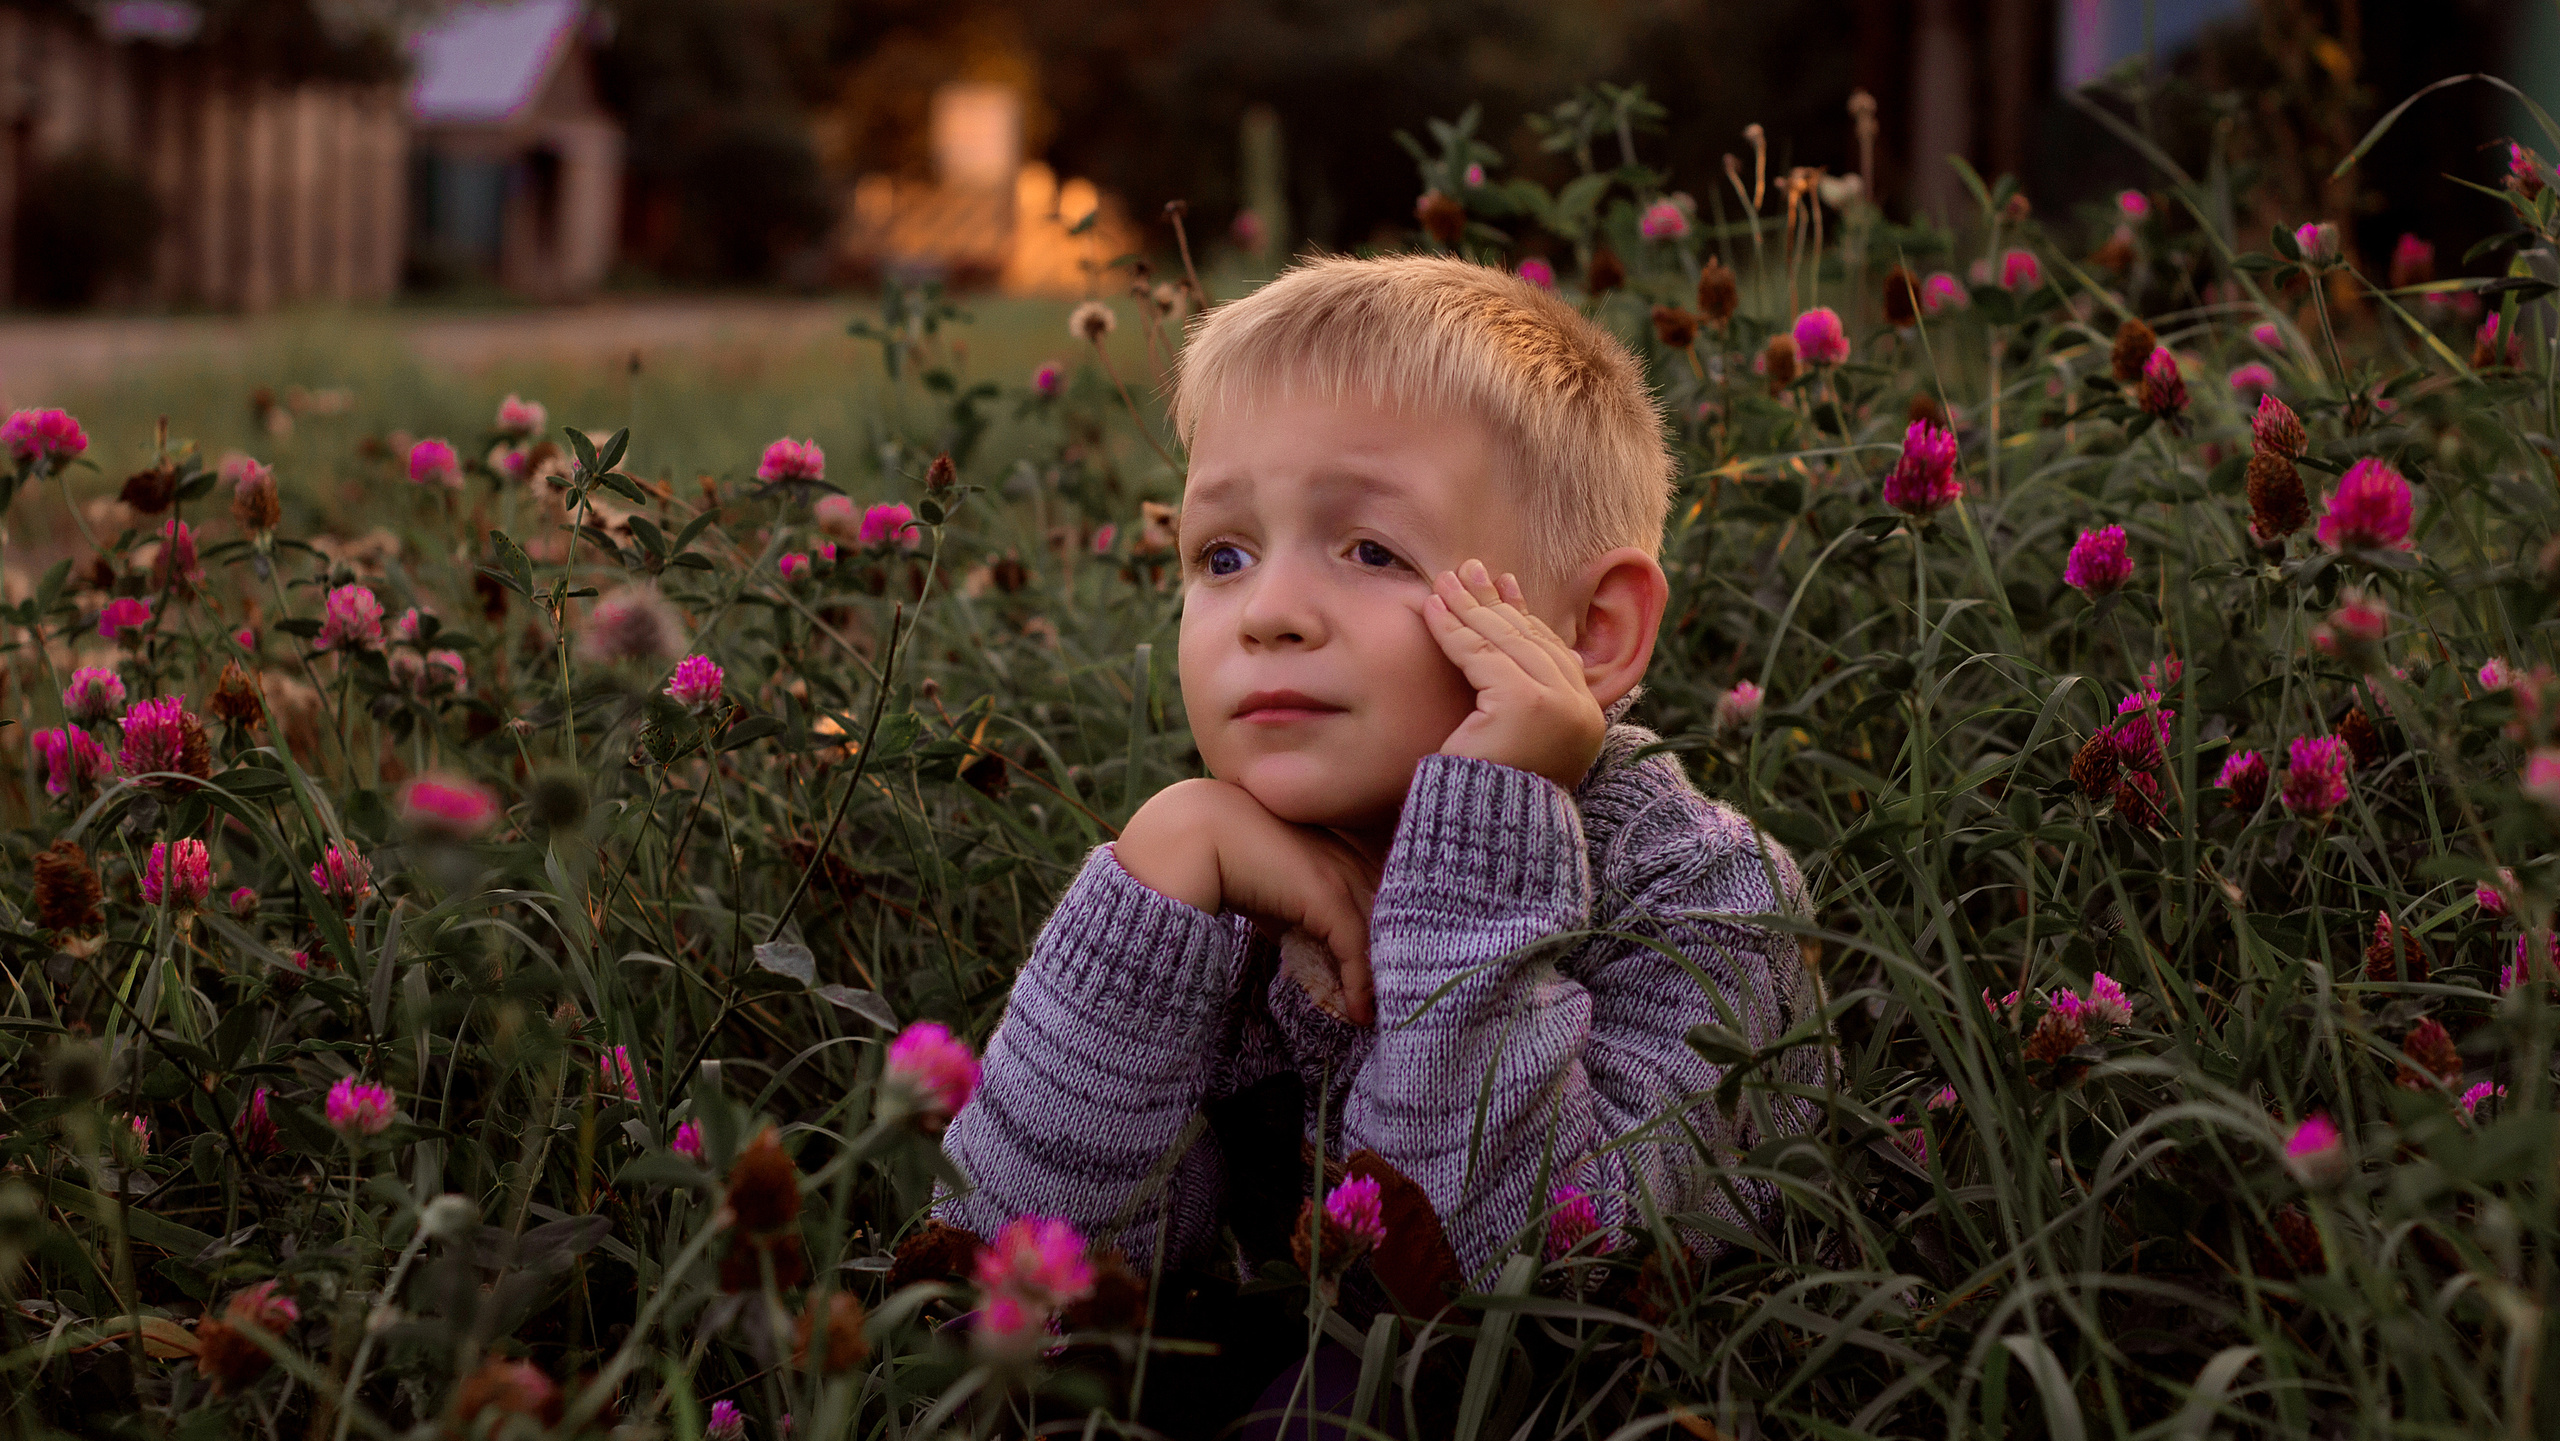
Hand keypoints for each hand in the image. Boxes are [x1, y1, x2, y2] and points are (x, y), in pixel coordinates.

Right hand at [1114, 778, 1378, 1023]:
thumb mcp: (1269, 896)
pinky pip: (1355, 948)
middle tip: (1377, 1007)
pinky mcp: (1328, 894)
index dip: (1373, 946)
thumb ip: (1293, 919)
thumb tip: (1305, 961)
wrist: (1189, 837)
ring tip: (1367, 1018)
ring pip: (1374, 936)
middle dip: (1382, 964)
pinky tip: (1356, 1014)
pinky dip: (1358, 984)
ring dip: (1373, 981)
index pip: (1372, 902)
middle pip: (1382, 919)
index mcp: (1334, 850)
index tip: (1364, 986)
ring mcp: (1339, 873)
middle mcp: (1345, 856)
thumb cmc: (1219, 863)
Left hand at [1423, 559, 1605, 790]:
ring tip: (1444, 580)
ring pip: (1506, 641)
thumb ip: (1521, 704)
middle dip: (1494, 602)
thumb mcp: (1514, 743)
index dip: (1523, 615)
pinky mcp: (1525, 704)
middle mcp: (1580, 710)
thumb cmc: (1485, 802)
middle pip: (1531, 639)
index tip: (1501, 584)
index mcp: (1586, 720)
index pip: (1552, 651)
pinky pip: (1481, 655)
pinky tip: (1432, 609)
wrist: (1482, 842)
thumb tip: (1507, 660)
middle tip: (1467, 570)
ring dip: (1470, 606)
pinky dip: (1453, 629)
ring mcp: (1557, 706)